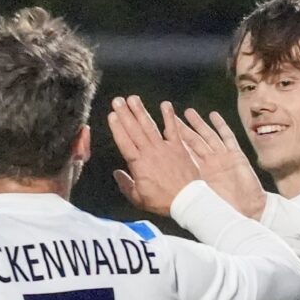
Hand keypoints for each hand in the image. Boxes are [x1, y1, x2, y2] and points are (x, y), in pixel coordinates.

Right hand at [108, 95, 199, 217]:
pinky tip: (165, 104)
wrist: (188, 201)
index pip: (124, 142)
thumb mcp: (139, 199)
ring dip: (140, 111)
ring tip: (133, 98)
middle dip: (125, 114)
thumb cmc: (162, 201)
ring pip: (150, 126)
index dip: (117, 128)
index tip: (112, 115)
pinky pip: (173, 129)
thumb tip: (117, 173)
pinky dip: (169, 116)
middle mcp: (150, 152)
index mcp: (139, 164)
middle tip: (118, 100)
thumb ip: (126, 184)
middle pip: (134, 130)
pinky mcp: (179, 147)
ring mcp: (165, 147)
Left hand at [174, 106, 266, 218]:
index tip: (162, 131)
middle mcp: (209, 162)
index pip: (183, 153)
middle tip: (170, 115)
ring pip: (208, 136)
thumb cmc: (223, 210)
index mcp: (199, 173)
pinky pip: (227, 137)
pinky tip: (214, 115)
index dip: (173, 141)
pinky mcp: (235, 155)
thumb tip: (164, 184)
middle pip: (193, 141)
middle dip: (183, 128)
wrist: (246, 211)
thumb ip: (184, 187)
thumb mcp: (199, 198)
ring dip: (199, 124)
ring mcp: (222, 157)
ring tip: (188, 112)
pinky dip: (221, 126)